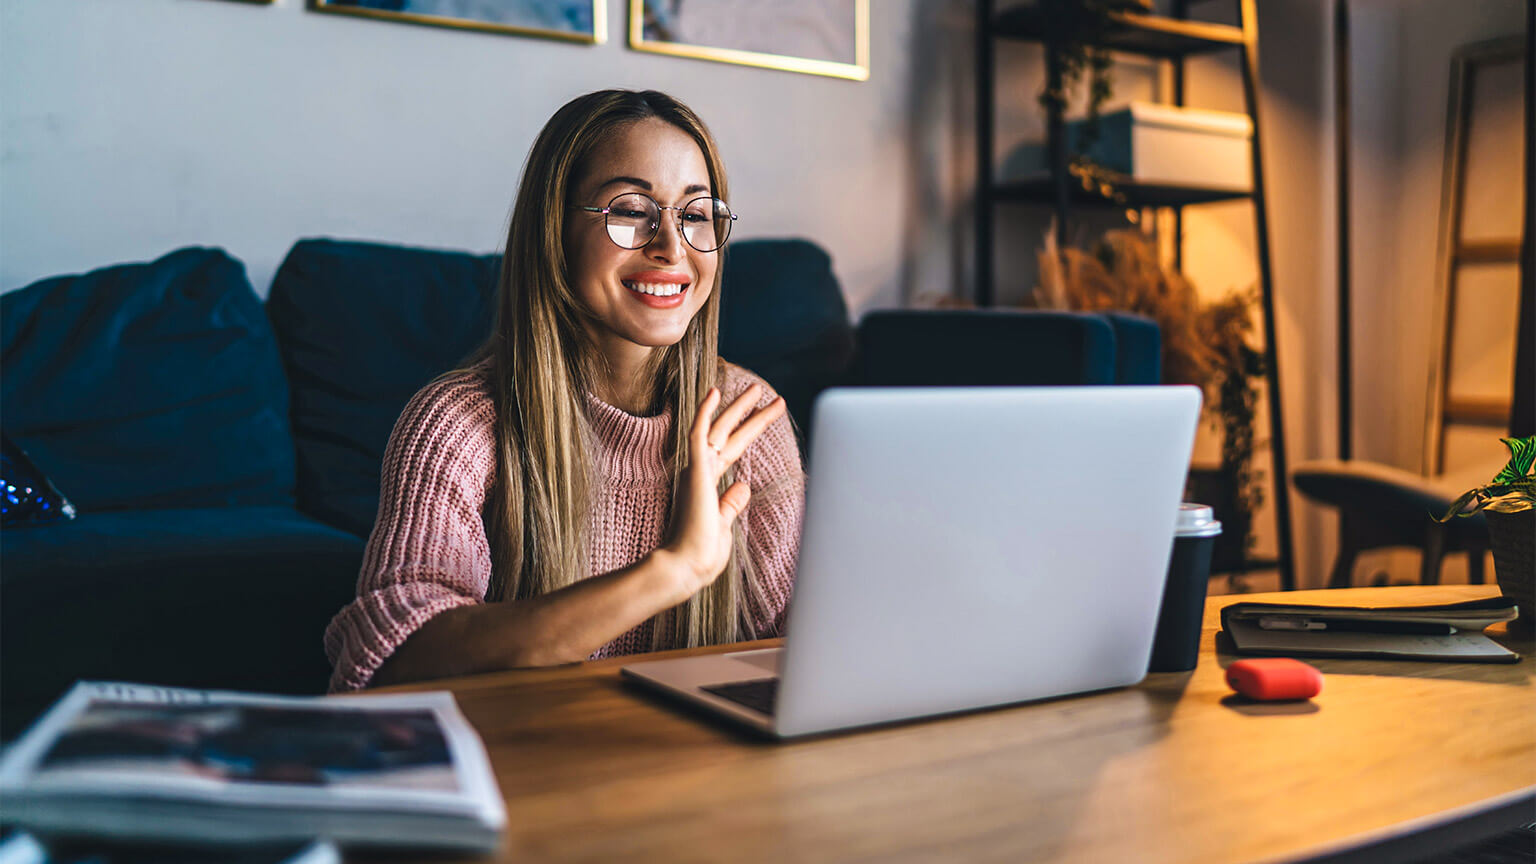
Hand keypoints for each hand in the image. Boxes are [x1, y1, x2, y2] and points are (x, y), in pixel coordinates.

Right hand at [662, 383, 785, 594]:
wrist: (685, 568)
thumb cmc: (702, 553)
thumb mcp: (722, 524)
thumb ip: (730, 504)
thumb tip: (743, 486)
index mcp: (707, 484)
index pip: (732, 449)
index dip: (749, 430)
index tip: (765, 414)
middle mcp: (700, 472)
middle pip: (728, 434)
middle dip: (749, 413)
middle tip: (767, 393)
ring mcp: (696, 471)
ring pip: (718, 429)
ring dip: (738, 408)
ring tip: (757, 388)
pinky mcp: (694, 472)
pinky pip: (699, 435)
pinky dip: (705, 413)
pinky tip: (715, 393)